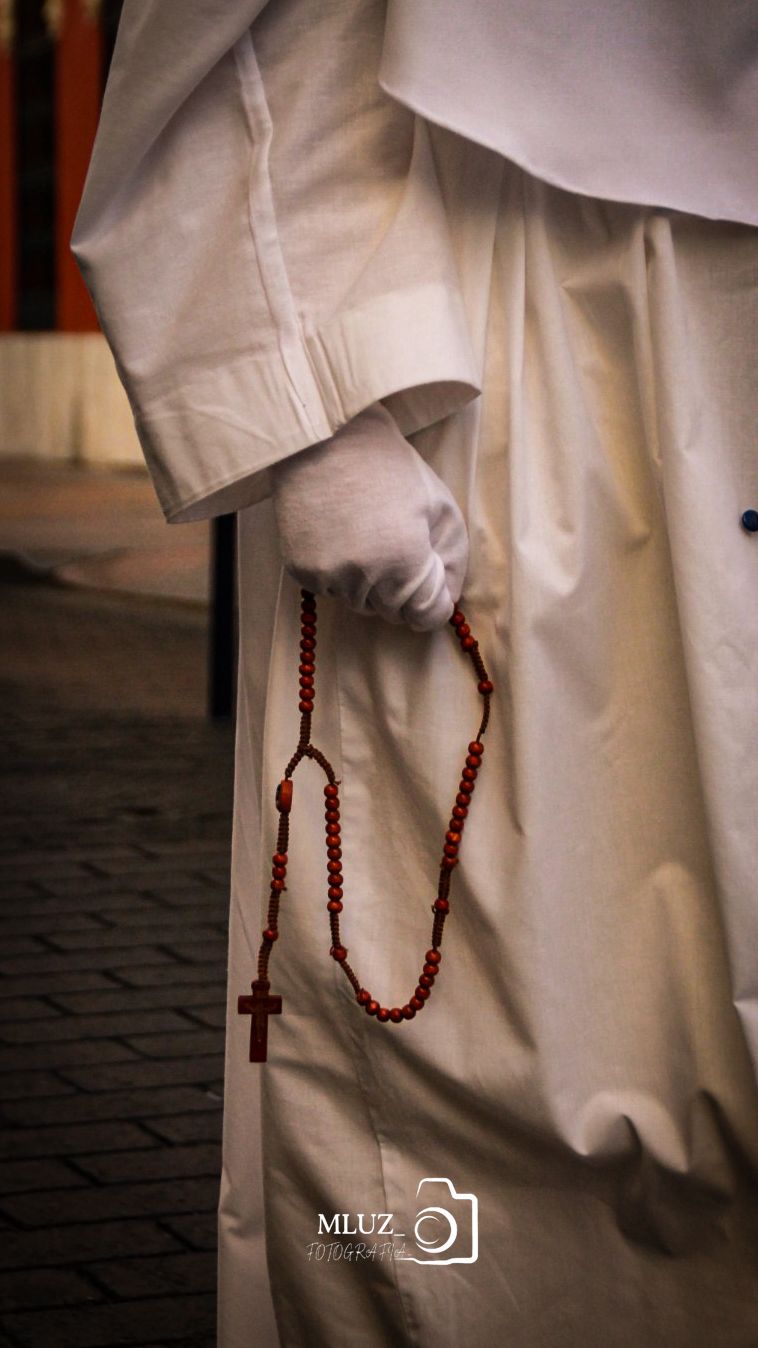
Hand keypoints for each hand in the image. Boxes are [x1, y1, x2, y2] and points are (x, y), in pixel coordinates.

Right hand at [271, 403, 467, 629]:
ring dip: (369, 584)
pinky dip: (339, 574)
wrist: (326, 438)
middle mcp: (363, 578)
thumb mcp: (441, 508)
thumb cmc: (391, 467)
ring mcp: (327, 576)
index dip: (433, 602)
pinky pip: (330, 590)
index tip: (429, 579)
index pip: (426, 618)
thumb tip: (446, 601)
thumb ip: (452, 563)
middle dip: (401, 590)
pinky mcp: (300, 571)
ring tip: (366, 537)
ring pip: (359, 603)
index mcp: (404, 562)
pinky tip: (340, 536)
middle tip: (396, 546)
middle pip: (391, 613)